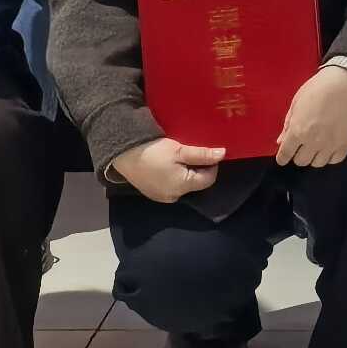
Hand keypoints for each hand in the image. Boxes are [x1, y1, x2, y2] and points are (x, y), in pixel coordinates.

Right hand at [109, 135, 225, 204]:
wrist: (123, 154)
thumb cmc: (154, 151)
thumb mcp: (180, 150)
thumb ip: (202, 154)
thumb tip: (223, 154)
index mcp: (182, 187)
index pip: (208, 179)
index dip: (212, 164)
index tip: (207, 151)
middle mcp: (174, 196)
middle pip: (195, 182)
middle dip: (198, 168)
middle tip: (193, 151)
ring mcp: (161, 196)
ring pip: (183, 184)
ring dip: (186, 171)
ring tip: (181, 156)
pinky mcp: (152, 192)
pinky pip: (171, 185)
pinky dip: (174, 175)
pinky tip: (168, 164)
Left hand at [275, 63, 346, 169]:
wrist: (345, 84)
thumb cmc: (317, 89)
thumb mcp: (297, 103)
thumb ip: (288, 124)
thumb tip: (281, 141)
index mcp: (298, 130)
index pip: (286, 154)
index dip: (282, 157)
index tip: (283, 157)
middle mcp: (313, 141)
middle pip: (301, 161)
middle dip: (298, 155)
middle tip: (301, 146)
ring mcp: (330, 144)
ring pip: (317, 163)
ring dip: (314, 156)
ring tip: (316, 146)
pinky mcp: (345, 144)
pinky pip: (334, 160)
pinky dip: (329, 156)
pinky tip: (328, 147)